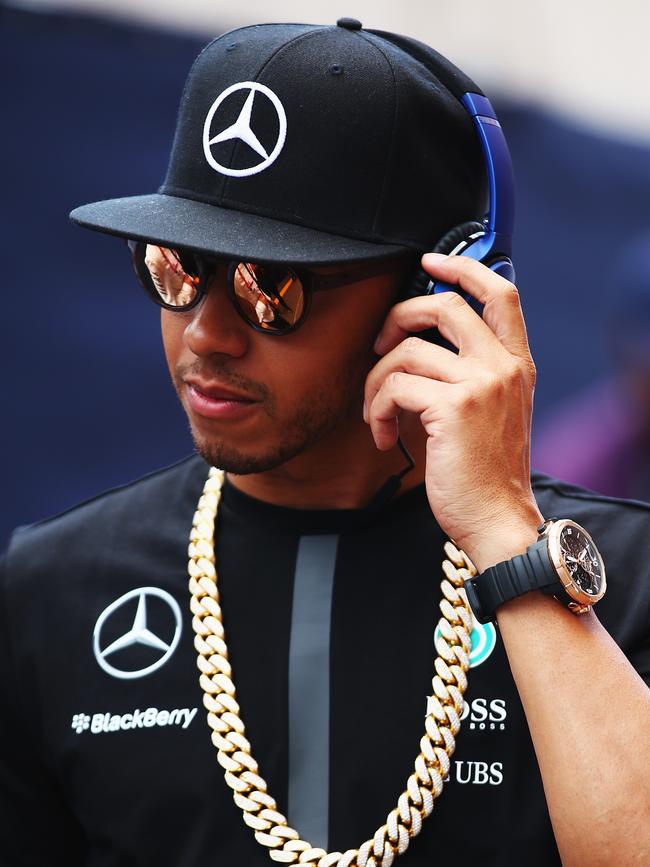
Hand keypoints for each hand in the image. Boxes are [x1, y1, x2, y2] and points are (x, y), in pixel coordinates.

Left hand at [363, 253, 543, 570]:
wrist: (496, 519)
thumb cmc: (486, 471)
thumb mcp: (492, 412)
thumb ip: (472, 373)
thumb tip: (420, 345)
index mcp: (516, 364)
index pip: (500, 292)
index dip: (462, 268)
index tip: (430, 261)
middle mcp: (504, 366)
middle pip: (445, 305)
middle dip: (398, 316)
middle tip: (379, 344)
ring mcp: (481, 384)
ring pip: (406, 351)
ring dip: (376, 380)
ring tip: (375, 413)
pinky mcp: (452, 407)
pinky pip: (394, 387)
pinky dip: (376, 409)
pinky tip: (383, 436)